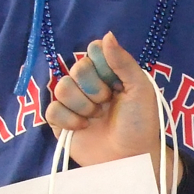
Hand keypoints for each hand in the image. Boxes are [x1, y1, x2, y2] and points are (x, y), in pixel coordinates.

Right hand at [45, 33, 170, 175]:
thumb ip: (122, 61)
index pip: (92, 51)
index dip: (102, 65)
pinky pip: (52, 110)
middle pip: (76, 68)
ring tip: (96, 118)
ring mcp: (74, 103)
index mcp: (108, 73)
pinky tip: (83, 128)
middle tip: (107, 103)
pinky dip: (68, 119)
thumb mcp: (140, 89)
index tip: (116, 82)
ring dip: (82, 105)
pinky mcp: (61, 123)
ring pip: (61, 87)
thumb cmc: (141, 124)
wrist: (132, 158)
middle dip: (93, 88)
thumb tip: (106, 35)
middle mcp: (89, 85)